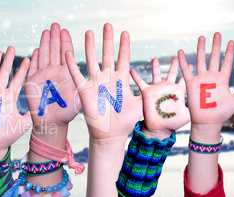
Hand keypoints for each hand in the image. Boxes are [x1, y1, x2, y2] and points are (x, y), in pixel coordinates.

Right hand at [0, 47, 31, 149]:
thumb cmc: (7, 136)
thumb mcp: (23, 124)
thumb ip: (33, 114)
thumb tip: (47, 108)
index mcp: (10, 97)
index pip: (17, 80)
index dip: (23, 70)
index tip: (29, 58)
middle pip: (4, 73)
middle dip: (8, 61)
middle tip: (12, 48)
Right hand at [24, 23, 80, 133]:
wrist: (52, 122)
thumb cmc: (67, 112)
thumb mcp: (79, 97)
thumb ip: (82, 85)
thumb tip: (92, 76)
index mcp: (66, 73)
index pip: (65, 53)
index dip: (65, 42)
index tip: (65, 30)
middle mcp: (54, 72)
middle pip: (54, 51)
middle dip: (54, 37)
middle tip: (55, 25)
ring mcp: (43, 76)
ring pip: (44, 56)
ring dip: (45, 43)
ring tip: (46, 31)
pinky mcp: (32, 82)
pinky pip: (33, 67)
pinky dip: (34, 59)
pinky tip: (36, 50)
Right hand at [65, 23, 141, 139]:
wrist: (111, 134)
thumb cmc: (126, 121)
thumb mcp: (141, 104)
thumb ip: (149, 94)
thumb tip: (166, 88)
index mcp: (121, 80)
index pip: (123, 58)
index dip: (124, 46)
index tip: (125, 33)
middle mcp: (108, 78)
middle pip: (107, 54)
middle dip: (108, 40)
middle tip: (107, 25)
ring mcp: (96, 83)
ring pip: (92, 60)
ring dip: (90, 46)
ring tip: (89, 32)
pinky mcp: (85, 91)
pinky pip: (77, 75)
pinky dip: (72, 65)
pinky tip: (68, 53)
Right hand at [129, 57, 189, 137]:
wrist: (159, 128)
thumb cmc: (173, 123)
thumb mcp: (186, 114)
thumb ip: (194, 107)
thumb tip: (204, 104)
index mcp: (178, 91)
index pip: (184, 79)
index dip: (187, 72)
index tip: (191, 64)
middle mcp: (168, 88)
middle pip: (171, 73)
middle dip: (173, 65)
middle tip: (176, 56)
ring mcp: (157, 89)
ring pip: (156, 75)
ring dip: (155, 67)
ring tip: (155, 59)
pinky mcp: (147, 93)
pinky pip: (140, 83)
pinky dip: (136, 76)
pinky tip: (132, 69)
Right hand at [178, 33, 233, 140]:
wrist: (208, 122)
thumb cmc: (223, 113)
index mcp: (223, 79)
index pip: (227, 62)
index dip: (229, 52)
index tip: (231, 42)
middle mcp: (212, 77)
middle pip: (214, 57)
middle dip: (216, 46)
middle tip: (217, 34)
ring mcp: (201, 79)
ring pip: (201, 60)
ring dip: (200, 49)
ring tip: (201, 37)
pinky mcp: (191, 84)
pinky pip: (186, 70)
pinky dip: (183, 62)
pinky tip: (180, 52)